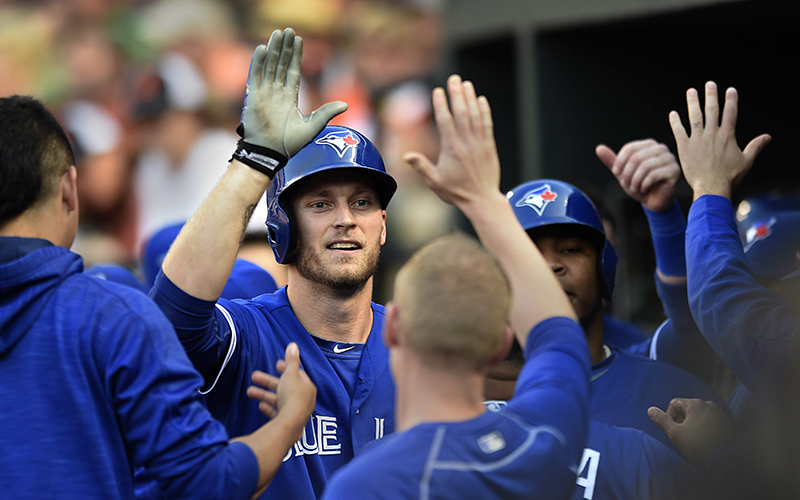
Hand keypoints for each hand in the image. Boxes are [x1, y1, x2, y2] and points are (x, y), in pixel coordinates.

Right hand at [239, 28, 346, 156]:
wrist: (271, 154)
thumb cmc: (289, 144)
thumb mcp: (312, 126)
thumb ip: (326, 113)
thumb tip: (346, 104)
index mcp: (289, 98)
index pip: (293, 72)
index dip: (296, 56)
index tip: (298, 40)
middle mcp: (276, 93)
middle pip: (281, 65)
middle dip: (285, 48)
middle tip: (288, 30)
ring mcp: (265, 94)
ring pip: (269, 66)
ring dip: (273, 50)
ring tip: (277, 33)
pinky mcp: (253, 97)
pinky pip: (256, 76)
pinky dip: (258, 63)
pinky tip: (262, 48)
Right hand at [246, 343, 315, 438]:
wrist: (289, 424)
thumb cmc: (292, 397)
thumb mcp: (290, 374)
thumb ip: (291, 360)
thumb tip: (293, 345)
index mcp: (307, 387)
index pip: (297, 374)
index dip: (287, 368)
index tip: (277, 364)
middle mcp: (303, 400)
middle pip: (284, 387)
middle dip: (268, 381)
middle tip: (254, 376)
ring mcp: (296, 412)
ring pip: (278, 400)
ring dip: (264, 394)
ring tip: (249, 391)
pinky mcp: (287, 422)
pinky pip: (277, 413)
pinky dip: (269, 408)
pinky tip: (261, 405)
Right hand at [403, 74, 501, 209]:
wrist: (481, 200)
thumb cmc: (456, 192)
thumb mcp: (435, 182)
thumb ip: (422, 167)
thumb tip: (406, 156)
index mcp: (451, 149)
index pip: (445, 121)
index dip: (441, 104)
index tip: (438, 91)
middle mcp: (466, 143)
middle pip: (462, 113)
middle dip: (457, 94)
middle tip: (454, 79)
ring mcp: (479, 143)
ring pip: (475, 115)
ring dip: (471, 98)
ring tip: (466, 84)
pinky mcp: (489, 146)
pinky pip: (487, 124)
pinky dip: (484, 111)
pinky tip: (481, 100)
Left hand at [596, 139, 679, 211]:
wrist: (654, 201)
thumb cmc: (640, 185)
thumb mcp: (623, 173)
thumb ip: (612, 161)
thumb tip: (599, 148)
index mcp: (649, 145)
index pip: (629, 148)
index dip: (619, 162)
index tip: (617, 173)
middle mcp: (661, 149)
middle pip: (636, 157)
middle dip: (626, 174)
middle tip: (626, 184)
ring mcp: (669, 159)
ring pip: (644, 166)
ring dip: (634, 180)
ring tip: (634, 188)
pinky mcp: (674, 171)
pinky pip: (653, 175)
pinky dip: (643, 184)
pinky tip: (643, 189)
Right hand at [648, 398, 733, 467]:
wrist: (721, 461)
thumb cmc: (697, 446)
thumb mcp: (675, 433)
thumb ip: (662, 420)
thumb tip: (651, 410)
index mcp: (696, 404)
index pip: (675, 404)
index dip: (670, 416)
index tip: (673, 429)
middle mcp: (709, 404)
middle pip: (687, 408)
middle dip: (682, 420)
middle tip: (682, 434)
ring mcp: (719, 413)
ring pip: (699, 414)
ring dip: (693, 423)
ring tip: (694, 437)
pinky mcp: (726, 423)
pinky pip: (710, 420)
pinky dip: (705, 426)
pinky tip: (704, 438)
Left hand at [669, 81, 770, 199]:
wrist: (711, 186)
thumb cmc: (729, 176)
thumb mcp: (746, 161)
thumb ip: (755, 146)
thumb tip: (767, 137)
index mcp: (727, 136)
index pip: (730, 113)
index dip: (731, 100)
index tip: (730, 90)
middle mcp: (712, 134)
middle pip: (712, 110)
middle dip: (711, 95)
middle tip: (709, 84)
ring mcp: (697, 140)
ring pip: (695, 117)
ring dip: (693, 103)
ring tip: (691, 91)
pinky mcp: (684, 147)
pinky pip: (678, 131)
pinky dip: (675, 122)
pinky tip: (673, 113)